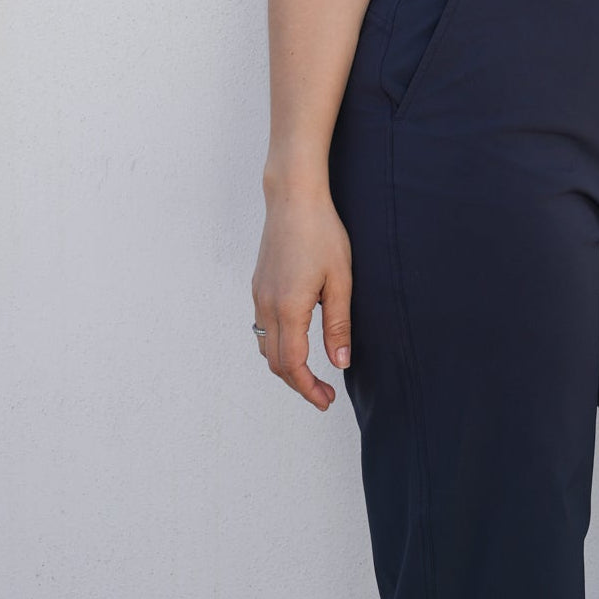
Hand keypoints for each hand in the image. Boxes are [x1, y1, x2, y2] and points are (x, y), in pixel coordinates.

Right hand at [252, 187, 352, 410]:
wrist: (293, 198)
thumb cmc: (322, 233)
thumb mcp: (340, 280)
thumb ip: (339, 324)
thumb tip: (340, 362)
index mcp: (289, 308)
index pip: (293, 365)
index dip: (308, 389)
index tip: (326, 401)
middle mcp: (267, 306)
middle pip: (275, 362)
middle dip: (298, 384)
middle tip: (324, 394)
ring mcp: (259, 295)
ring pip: (265, 346)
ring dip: (285, 365)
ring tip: (311, 373)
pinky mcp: (258, 285)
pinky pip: (262, 327)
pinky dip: (277, 344)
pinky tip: (297, 340)